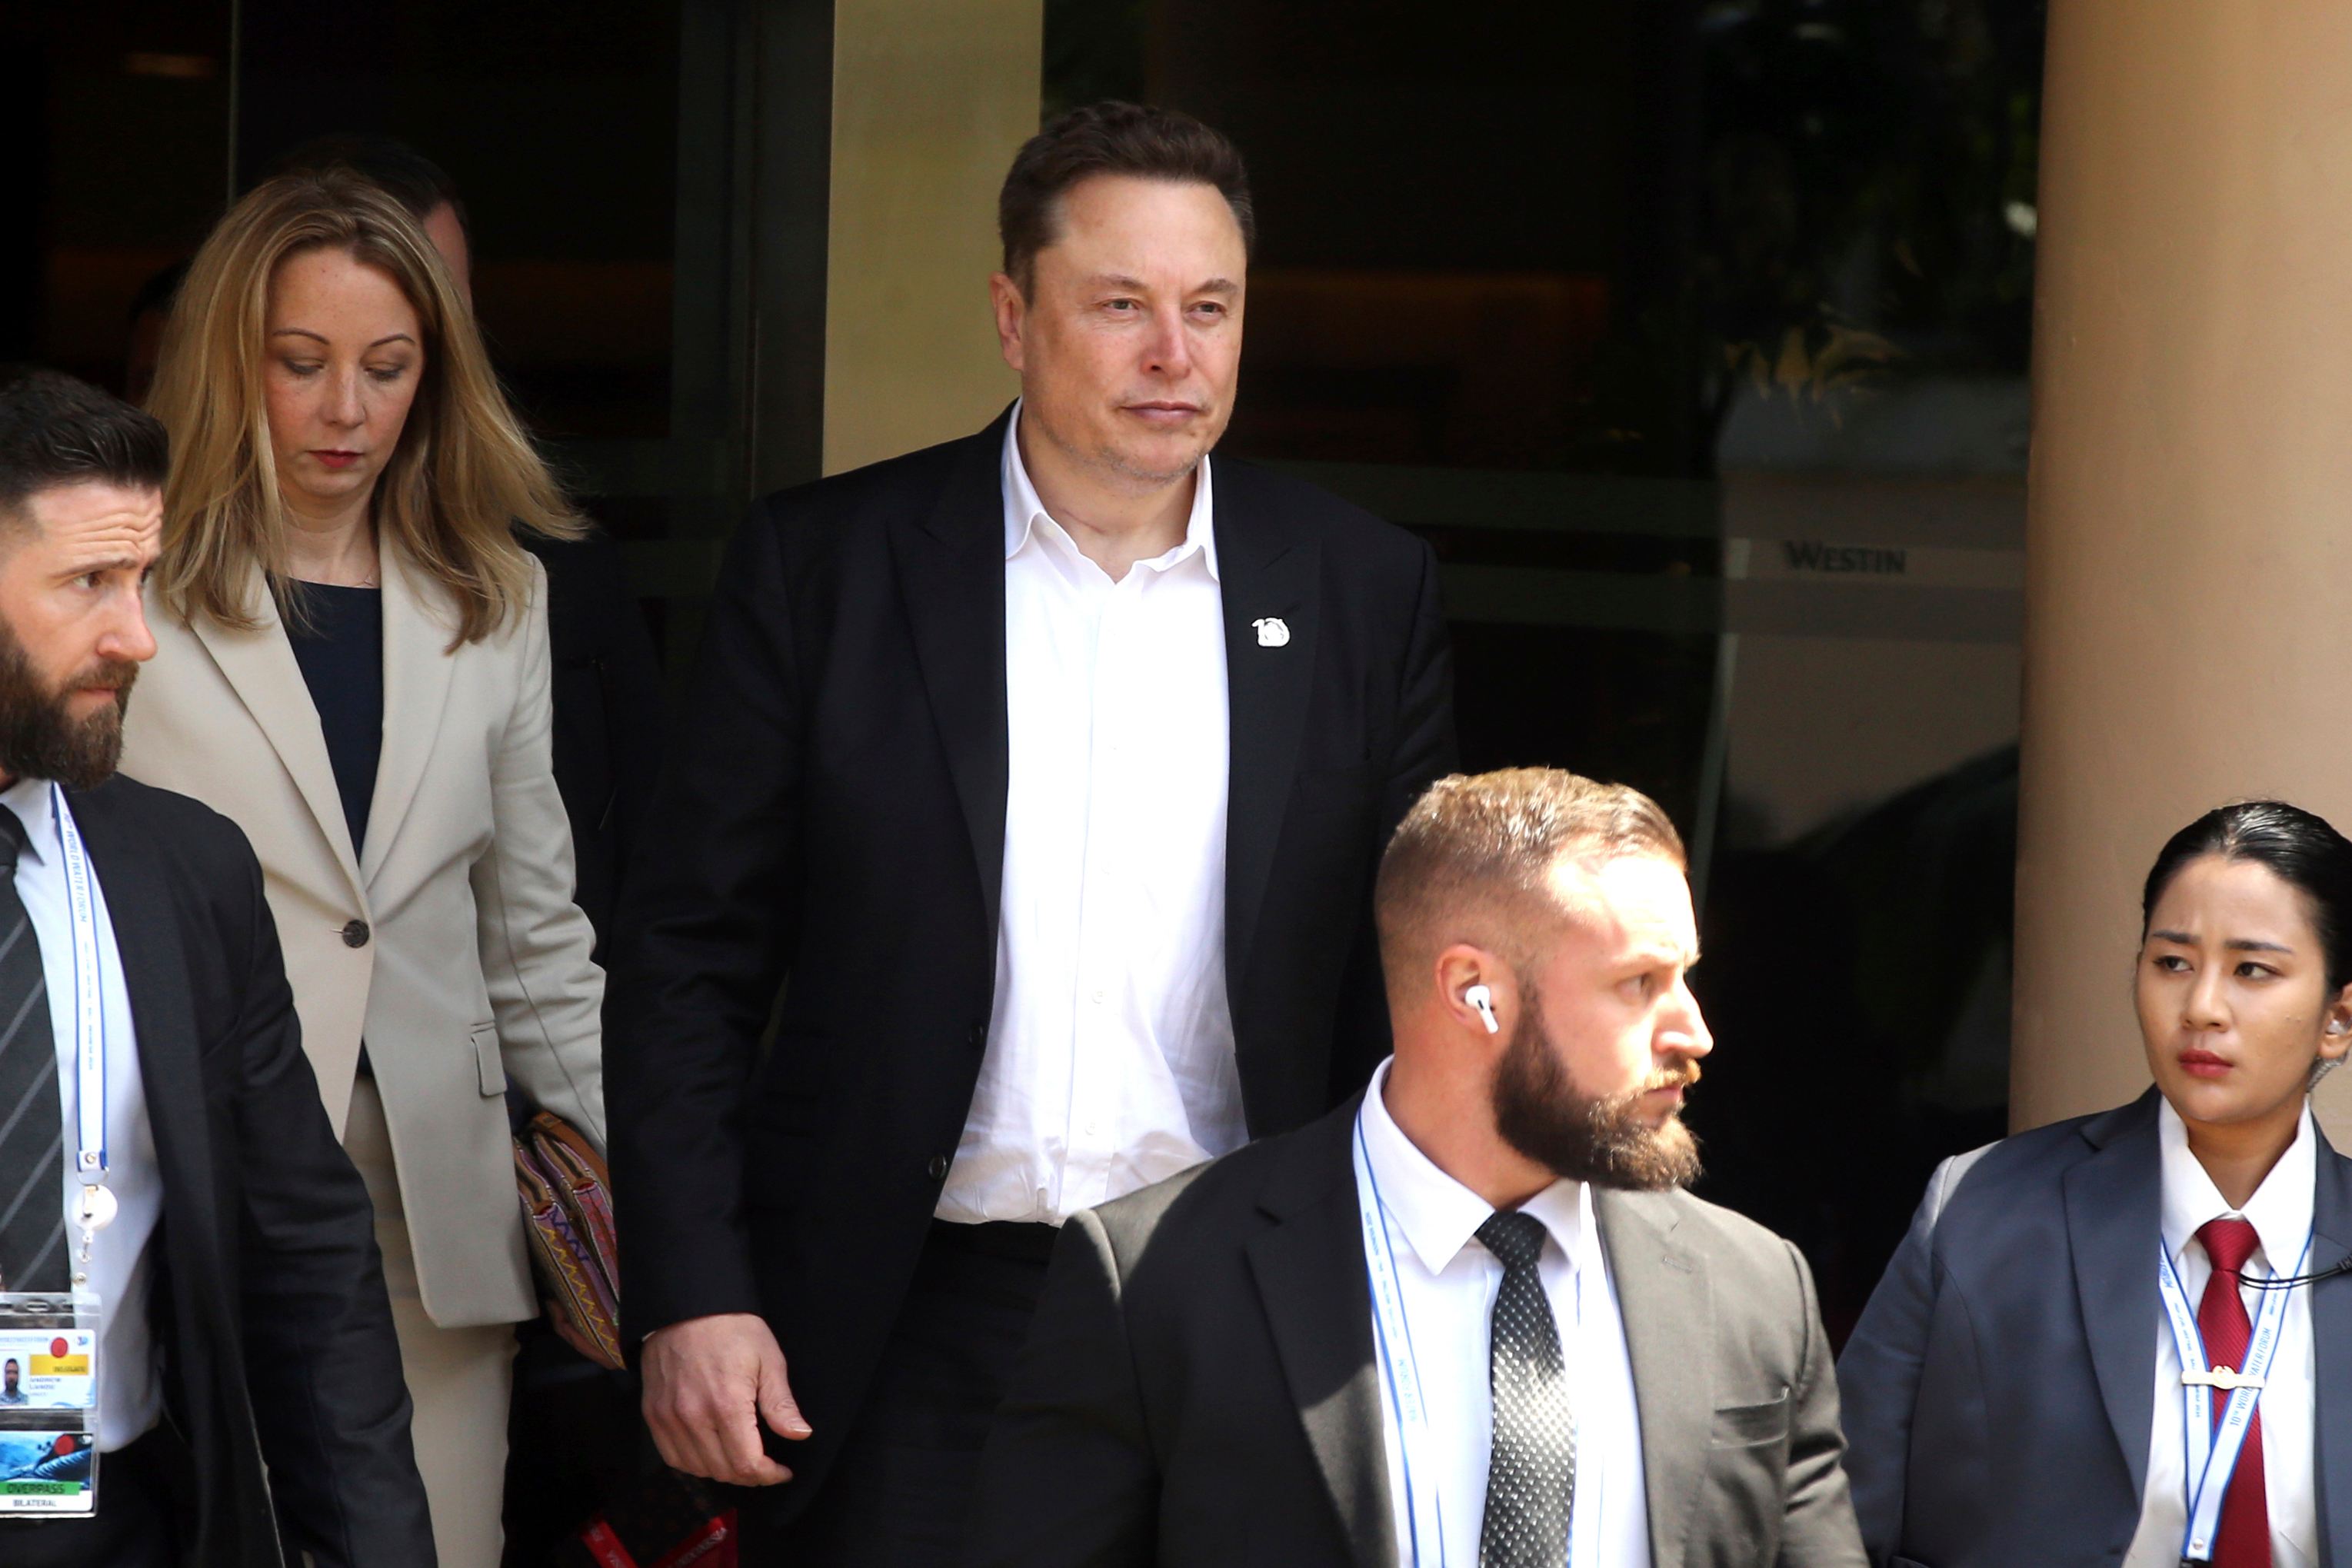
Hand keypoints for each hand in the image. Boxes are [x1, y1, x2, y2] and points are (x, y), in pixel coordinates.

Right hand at [641, 1312, 810, 1484]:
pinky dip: (694, 1464)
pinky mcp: (653, 1415)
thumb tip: (801, 1435)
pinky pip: (673, 1457)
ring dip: (723, 1472)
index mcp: (726, 1405)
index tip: (782, 1471)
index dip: (768, 1475)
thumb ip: (781, 1404)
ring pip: (697, 1469)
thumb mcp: (768, 1359)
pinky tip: (711, 1453)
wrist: (686, 1307)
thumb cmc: (733, 1329)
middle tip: (766, 1464)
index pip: (747, 1464)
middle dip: (750, 1475)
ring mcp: (668, 1418)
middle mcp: (692, 1418)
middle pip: (723, 1472)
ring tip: (741, 1459)